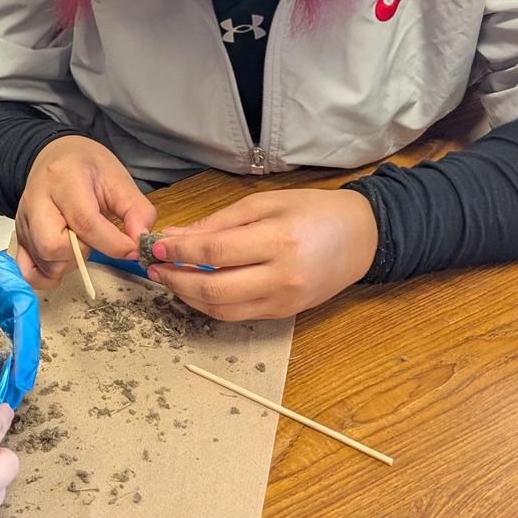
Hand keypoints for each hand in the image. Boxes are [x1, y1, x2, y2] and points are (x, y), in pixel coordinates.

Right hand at [15, 137, 157, 285]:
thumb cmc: (87, 167)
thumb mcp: (118, 179)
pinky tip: (63, 263)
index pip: (84, 221)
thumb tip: (140, 243)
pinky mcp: (19, 238)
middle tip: (93, 240)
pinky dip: (46, 277)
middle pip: (52, 245)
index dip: (112, 243)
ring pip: (43, 262)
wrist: (56, 157)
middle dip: (81, 252)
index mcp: (63, 180)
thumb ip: (136, 210)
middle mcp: (36, 201)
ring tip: (79, 244)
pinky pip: (27, 271)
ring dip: (68, 264)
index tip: (132, 249)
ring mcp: (23, 222)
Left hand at [147, 189, 378, 319]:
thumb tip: (176, 236)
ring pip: (222, 310)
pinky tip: (196, 288)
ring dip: (188, 297)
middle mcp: (281, 276)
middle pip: (214, 289)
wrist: (362, 237)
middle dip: (175, 279)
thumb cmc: (313, 211)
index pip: (215, 253)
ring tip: (170, 278)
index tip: (156, 246)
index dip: (180, 252)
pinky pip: (238, 314)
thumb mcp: (265, 203)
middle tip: (154, 267)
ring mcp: (284, 300)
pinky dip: (211, 304)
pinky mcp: (285, 313)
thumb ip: (219, 223)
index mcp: (277, 240)